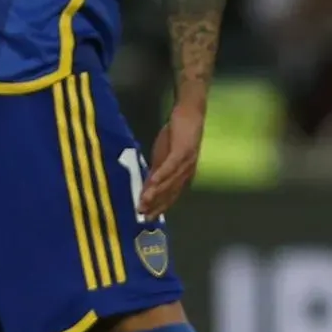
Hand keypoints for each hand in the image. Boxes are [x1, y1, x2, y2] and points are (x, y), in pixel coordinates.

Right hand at [137, 101, 204, 220]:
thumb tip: (145, 191)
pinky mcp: (183, 150)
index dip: (159, 208)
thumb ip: (155, 173)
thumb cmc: (176, 135)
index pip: (170, 196)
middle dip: (156, 205)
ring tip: (144, 202)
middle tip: (143, 215)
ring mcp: (187, 162)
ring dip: (156, 193)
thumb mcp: (162, 157)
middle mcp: (187, 172)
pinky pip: (171, 166)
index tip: (146, 218)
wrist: (189, 113)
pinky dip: (161, 175)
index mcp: (183, 175)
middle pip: (170, 192)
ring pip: (170, 181)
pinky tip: (151, 183)